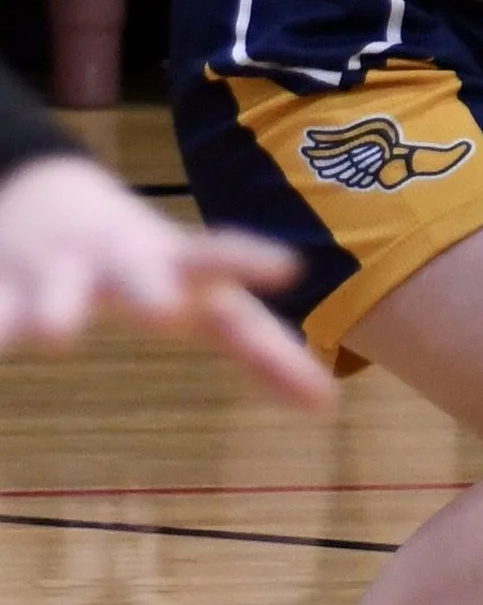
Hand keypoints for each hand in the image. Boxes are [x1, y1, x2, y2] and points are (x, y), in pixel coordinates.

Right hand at [0, 153, 332, 410]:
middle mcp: (119, 262)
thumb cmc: (153, 268)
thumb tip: (328, 408)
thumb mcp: (206, 303)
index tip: (288, 267)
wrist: (49, 196)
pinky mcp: (2, 284)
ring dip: (59, 310)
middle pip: (138, 273)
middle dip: (150, 289)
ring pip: (56, 290)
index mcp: (174, 265)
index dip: (251, 262)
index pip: (221, 261)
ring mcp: (58, 270)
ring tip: (59, 337)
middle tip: (164, 313)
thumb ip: (263, 351)